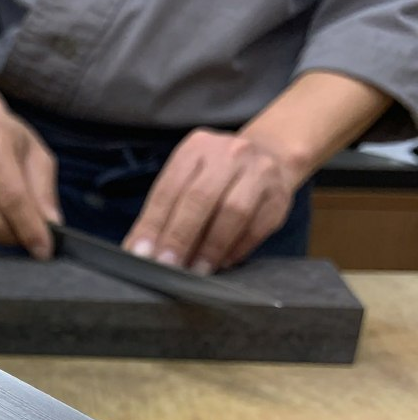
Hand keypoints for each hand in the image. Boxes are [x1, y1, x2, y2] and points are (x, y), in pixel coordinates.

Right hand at [0, 107, 60, 258]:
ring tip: (13, 224)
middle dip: (15, 236)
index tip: (44, 249)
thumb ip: (45, 192)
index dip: (30, 229)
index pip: (13, 199)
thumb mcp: (37, 155)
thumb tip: (51, 226)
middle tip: (29, 235)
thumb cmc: (7, 139)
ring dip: (1, 236)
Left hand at [123, 128, 300, 273]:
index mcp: (196, 148)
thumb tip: (139, 251)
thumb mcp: (186, 179)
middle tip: (167, 266)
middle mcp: (230, 154)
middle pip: (200, 198)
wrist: (270, 156)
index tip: (142, 254)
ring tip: (195, 271)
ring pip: (233, 212)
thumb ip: (163, 212)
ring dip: (211, 247)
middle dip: (180, 237)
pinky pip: (257, 227)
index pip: (169, 189)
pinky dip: (236, 249)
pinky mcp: (280, 196)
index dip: (153, 224)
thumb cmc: (215, 176)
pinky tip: (221, 263)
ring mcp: (259, 172)